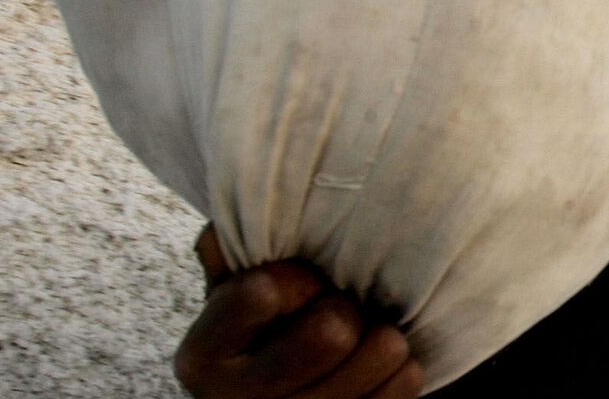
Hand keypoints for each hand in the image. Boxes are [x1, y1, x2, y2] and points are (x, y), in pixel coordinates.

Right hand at [174, 226, 423, 398]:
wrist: (274, 389)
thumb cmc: (258, 326)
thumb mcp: (228, 289)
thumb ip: (229, 252)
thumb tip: (230, 227)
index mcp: (202, 359)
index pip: (263, 293)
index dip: (296, 277)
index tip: (301, 282)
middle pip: (333, 333)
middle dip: (342, 307)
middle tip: (336, 306)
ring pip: (382, 352)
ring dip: (379, 331)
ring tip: (360, 330)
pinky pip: (406, 379)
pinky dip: (401, 360)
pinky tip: (375, 357)